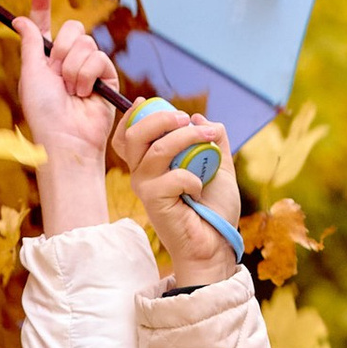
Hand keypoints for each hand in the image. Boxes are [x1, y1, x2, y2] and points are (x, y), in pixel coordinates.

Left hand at [14, 0, 119, 233]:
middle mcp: (68, 62)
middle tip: (58, 71)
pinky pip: (99, 57)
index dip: (43, 5)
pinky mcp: (106, 77)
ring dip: (73, 66)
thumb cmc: (44, 112)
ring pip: (86, 42)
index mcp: (46, 60)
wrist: (67, 138)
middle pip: (73, 28)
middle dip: (63, 46)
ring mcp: (88, 69)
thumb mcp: (31, 74)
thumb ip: (31, 43)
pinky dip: (87, 74)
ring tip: (71, 91)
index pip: (45, 26)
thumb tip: (20, 20)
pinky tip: (84, 93)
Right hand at [115, 96, 240, 281]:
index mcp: (151, 165)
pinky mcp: (155, 203)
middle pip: (134, 135)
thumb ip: (212, 140)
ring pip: (156, 149)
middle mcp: (142, 175)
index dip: (134, 116)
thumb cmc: (214, 210)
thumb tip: (199, 117)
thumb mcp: (219, 166)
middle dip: (161, 119)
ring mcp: (146, 189)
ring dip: (186, 138)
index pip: (127, 135)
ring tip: (207, 140)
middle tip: (186, 119)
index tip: (151, 103)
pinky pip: (172, 177)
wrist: (217, 244)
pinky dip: (192, 177)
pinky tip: (200, 188)